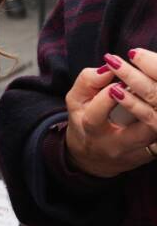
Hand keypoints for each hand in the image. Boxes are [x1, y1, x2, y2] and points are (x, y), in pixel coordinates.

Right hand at [62, 63, 155, 178]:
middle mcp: (115, 145)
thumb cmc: (84, 121)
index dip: (106, 97)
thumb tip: (107, 69)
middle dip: (146, 108)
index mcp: (92, 130)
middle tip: (146, 86)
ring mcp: (135, 152)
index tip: (115, 79)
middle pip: (140, 132)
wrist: (94, 157)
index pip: (97, 115)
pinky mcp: (149, 154)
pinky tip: (155, 104)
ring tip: (154, 92)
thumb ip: (87, 81)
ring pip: (155, 135)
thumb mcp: (76, 100)